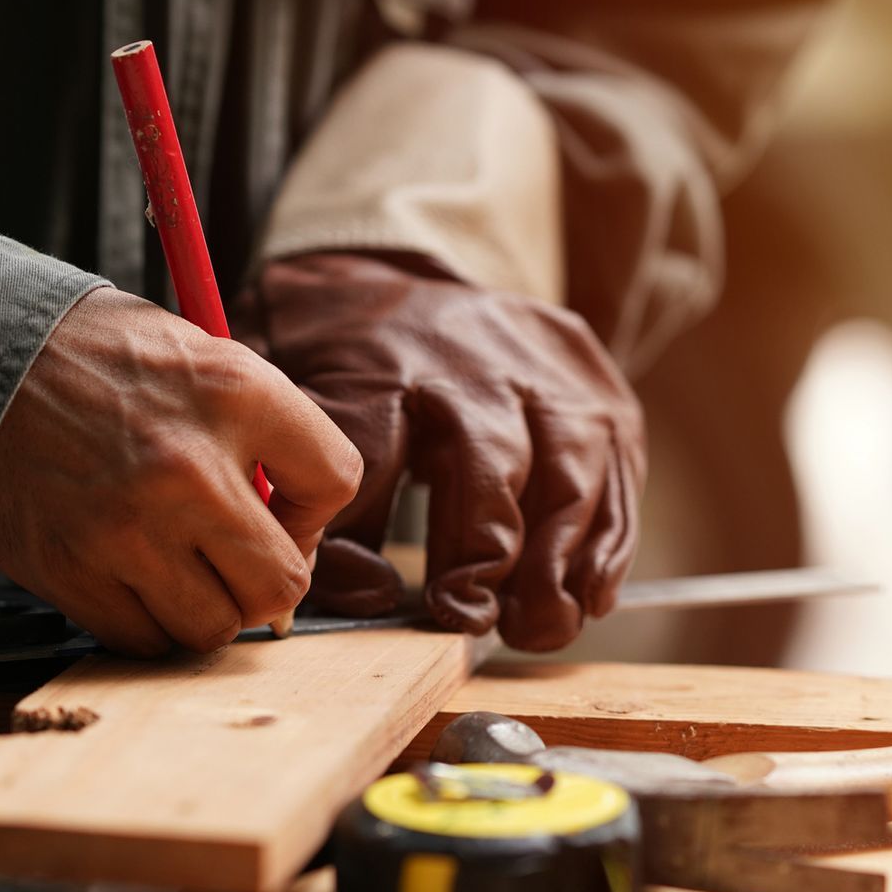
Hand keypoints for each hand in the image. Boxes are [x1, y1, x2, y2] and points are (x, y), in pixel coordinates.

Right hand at [0, 287, 362, 655]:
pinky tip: (128, 575)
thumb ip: (262, 435)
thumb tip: (299, 532)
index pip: (337, 479)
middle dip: (267, 580)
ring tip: (178, 566)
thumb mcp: (201, 359)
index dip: (317, 508)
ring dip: (205, 608)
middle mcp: (190, 465)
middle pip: (283, 582)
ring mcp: (129, 526)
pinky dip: (144, 621)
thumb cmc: (97, 360)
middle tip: (237, 561)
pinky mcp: (72, 570)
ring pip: (215, 627)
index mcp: (236, 392)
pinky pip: (142, 638)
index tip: (286, 513)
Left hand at [233, 253, 644, 651]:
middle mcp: (468, 361)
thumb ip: (273, 465)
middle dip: (485, 554)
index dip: (367, 544)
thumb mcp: (275, 377)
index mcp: (376, 362)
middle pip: (489, 464)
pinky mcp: (596, 387)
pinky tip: (588, 595)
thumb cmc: (336, 348)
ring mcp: (543, 372)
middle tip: (469, 619)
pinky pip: (618, 472)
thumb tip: (322, 580)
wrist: (410, 265)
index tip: (375, 596)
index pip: (369, 463)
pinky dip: (609, 543)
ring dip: (558, 561)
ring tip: (537, 627)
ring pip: (569, 470)